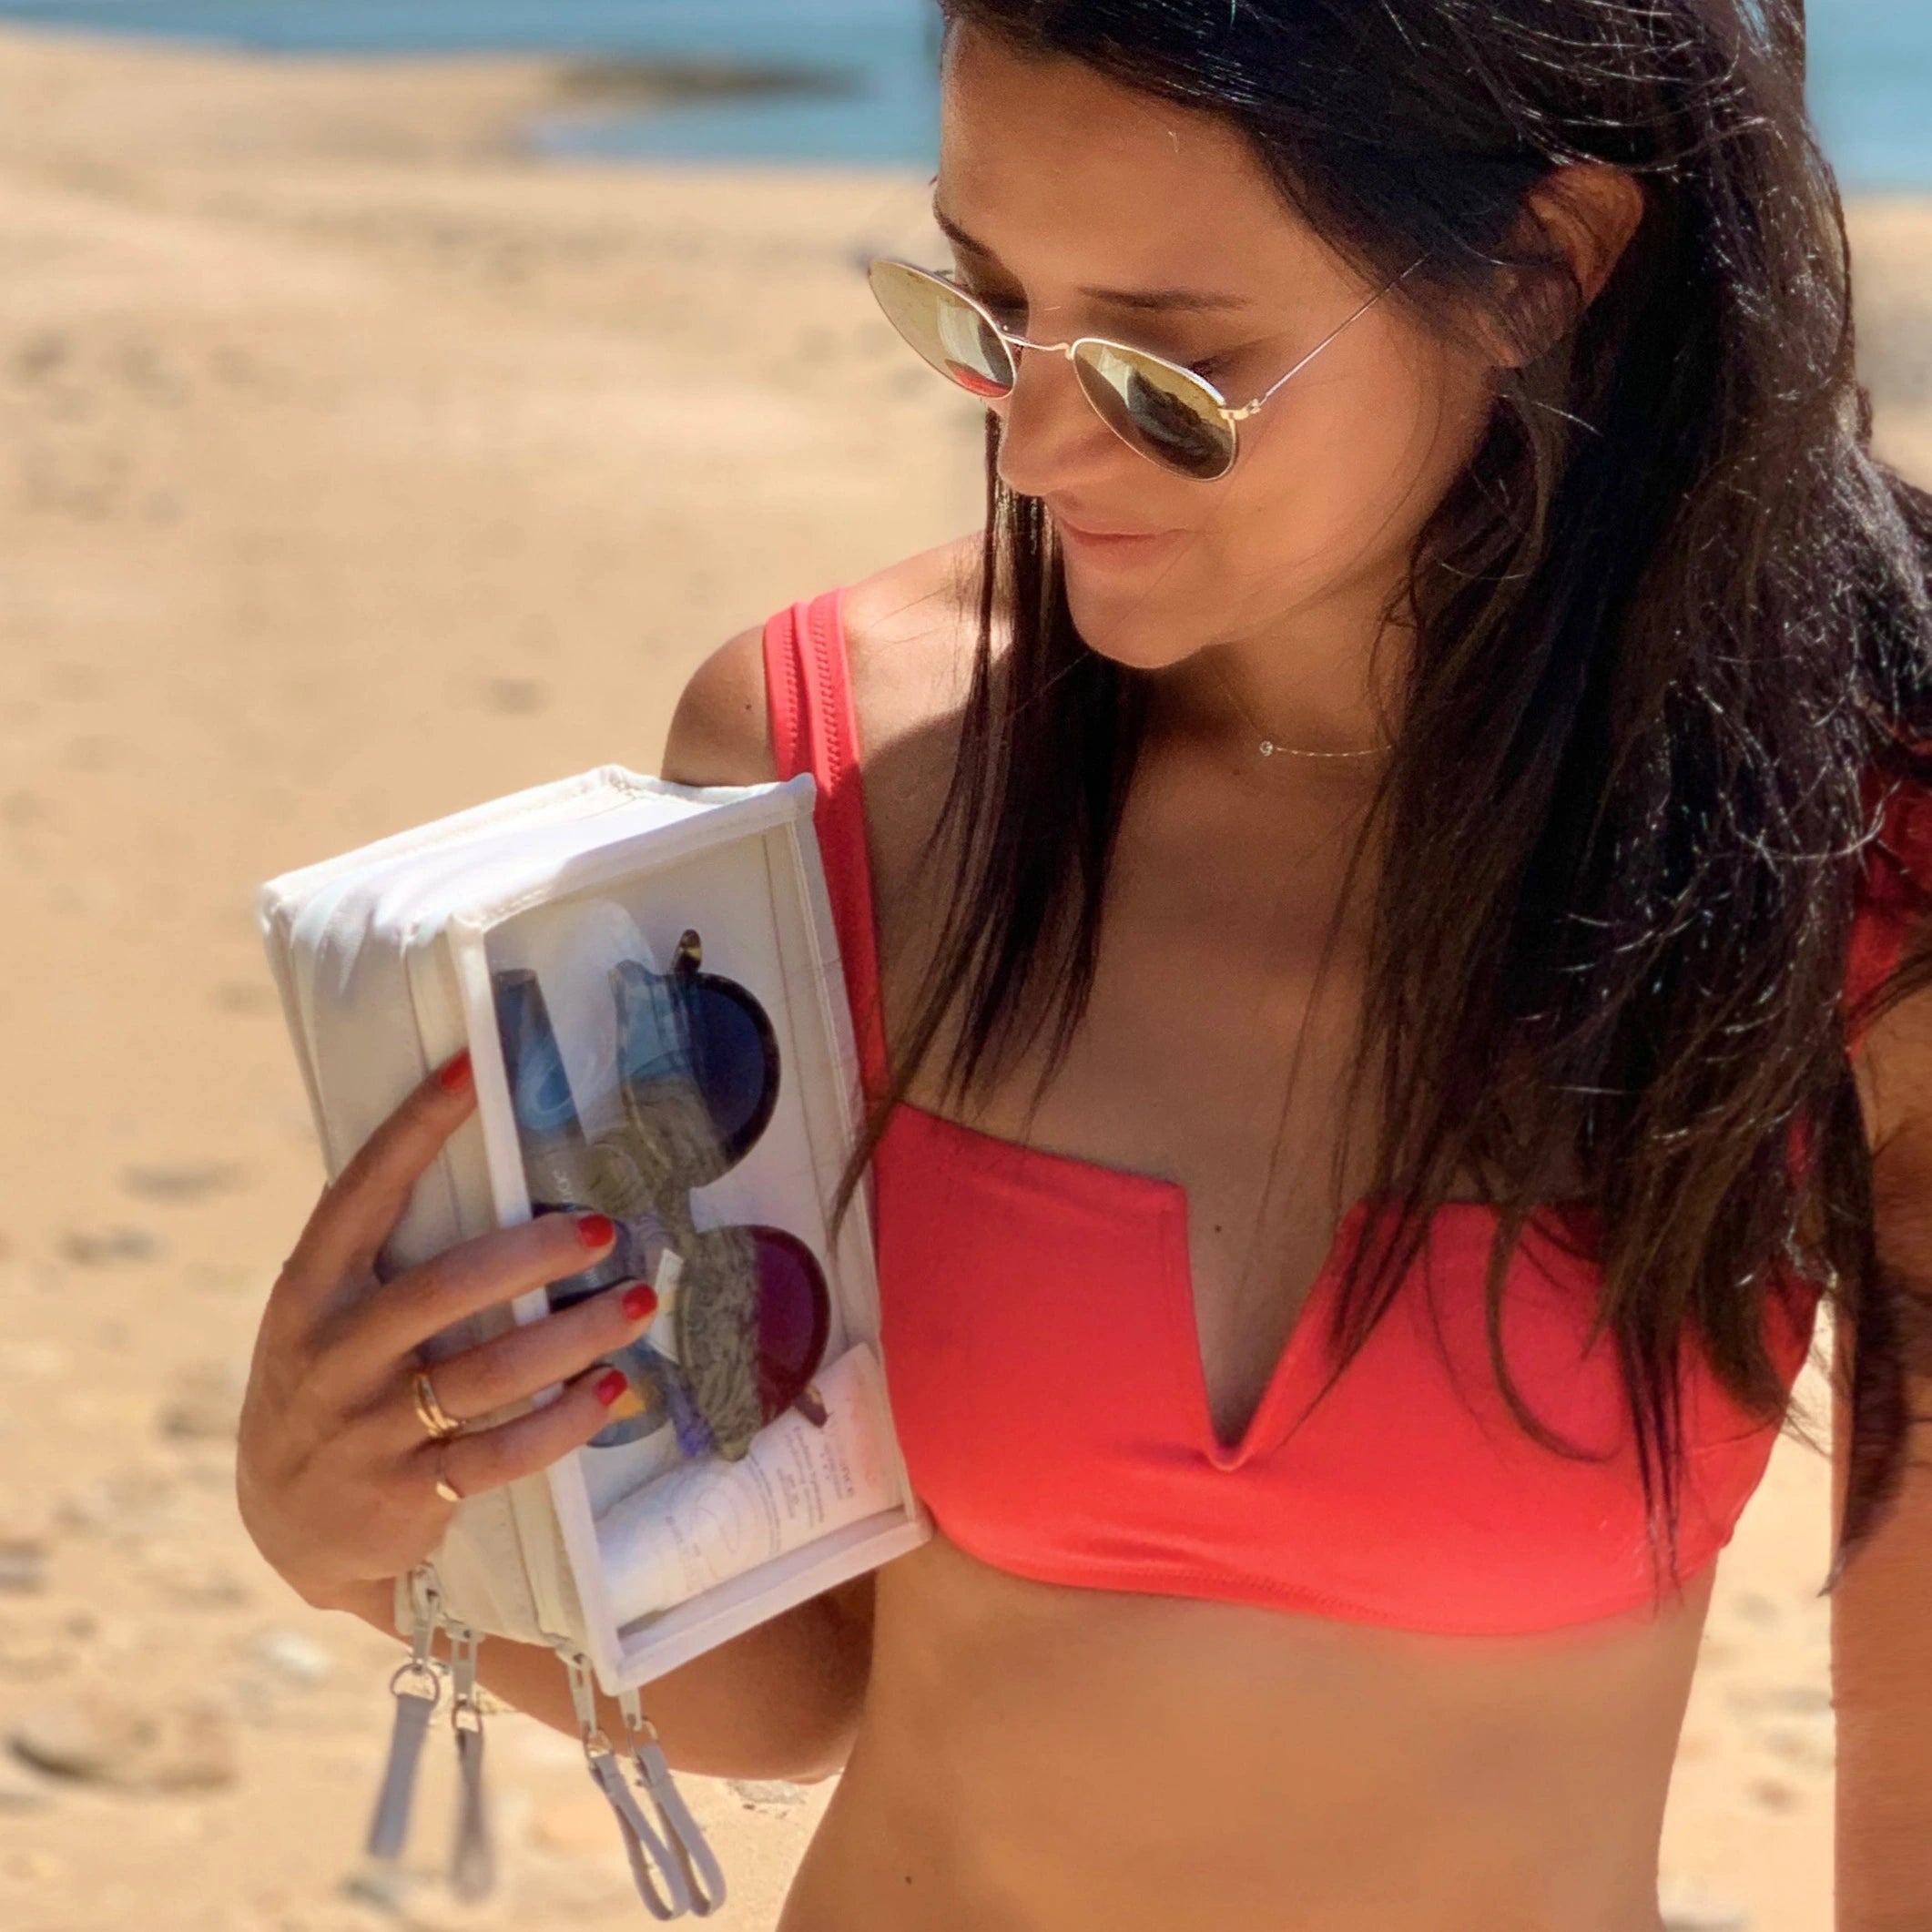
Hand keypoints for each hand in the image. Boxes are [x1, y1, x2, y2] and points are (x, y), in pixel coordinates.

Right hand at [236, 1050, 661, 1611]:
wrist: (291, 1528)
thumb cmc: (334, 1386)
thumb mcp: (326, 1317)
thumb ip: (383, 1254)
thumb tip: (483, 1155)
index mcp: (310, 1291)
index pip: (361, 1191)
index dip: (415, 1127)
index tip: (474, 1067)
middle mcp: (333, 1355)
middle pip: (441, 1289)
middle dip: (529, 1254)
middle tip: (603, 1229)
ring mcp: (368, 1430)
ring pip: (485, 1374)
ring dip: (573, 1336)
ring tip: (639, 1302)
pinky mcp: (408, 1494)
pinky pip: (501, 1454)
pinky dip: (564, 1421)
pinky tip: (613, 1389)